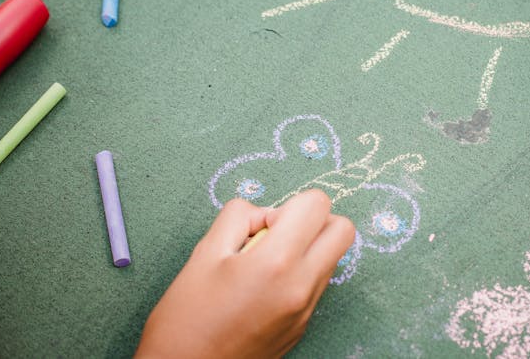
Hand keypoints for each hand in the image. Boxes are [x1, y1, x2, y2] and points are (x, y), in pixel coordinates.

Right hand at [136, 189, 354, 357]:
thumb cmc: (187, 317)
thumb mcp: (205, 252)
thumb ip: (239, 217)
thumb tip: (264, 212)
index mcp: (277, 263)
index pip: (318, 204)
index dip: (290, 205)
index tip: (264, 223)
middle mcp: (302, 287)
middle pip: (342, 229)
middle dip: (313, 221)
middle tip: (277, 234)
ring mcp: (306, 310)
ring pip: (333, 258)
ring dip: (307, 248)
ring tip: (265, 264)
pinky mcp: (303, 326)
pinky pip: (317, 284)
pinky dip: (300, 274)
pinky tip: (264, 287)